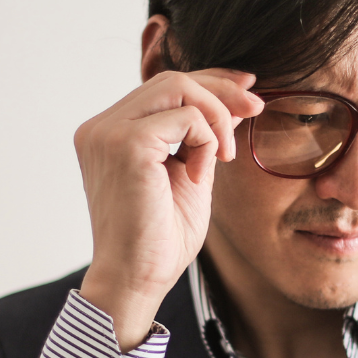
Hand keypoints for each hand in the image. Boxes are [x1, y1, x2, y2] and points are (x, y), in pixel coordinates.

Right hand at [73, 68, 262, 348]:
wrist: (138, 279)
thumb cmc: (160, 239)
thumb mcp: (189, 174)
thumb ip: (201, 136)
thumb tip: (234, 99)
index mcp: (109, 133)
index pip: (162, 87)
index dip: (209, 81)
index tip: (247, 90)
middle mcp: (100, 127)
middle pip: (171, 78)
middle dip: (221, 90)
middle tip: (256, 110)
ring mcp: (108, 133)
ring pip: (178, 87)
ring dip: (216, 116)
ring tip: (226, 156)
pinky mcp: (126, 144)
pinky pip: (186, 118)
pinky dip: (207, 142)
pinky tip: (201, 176)